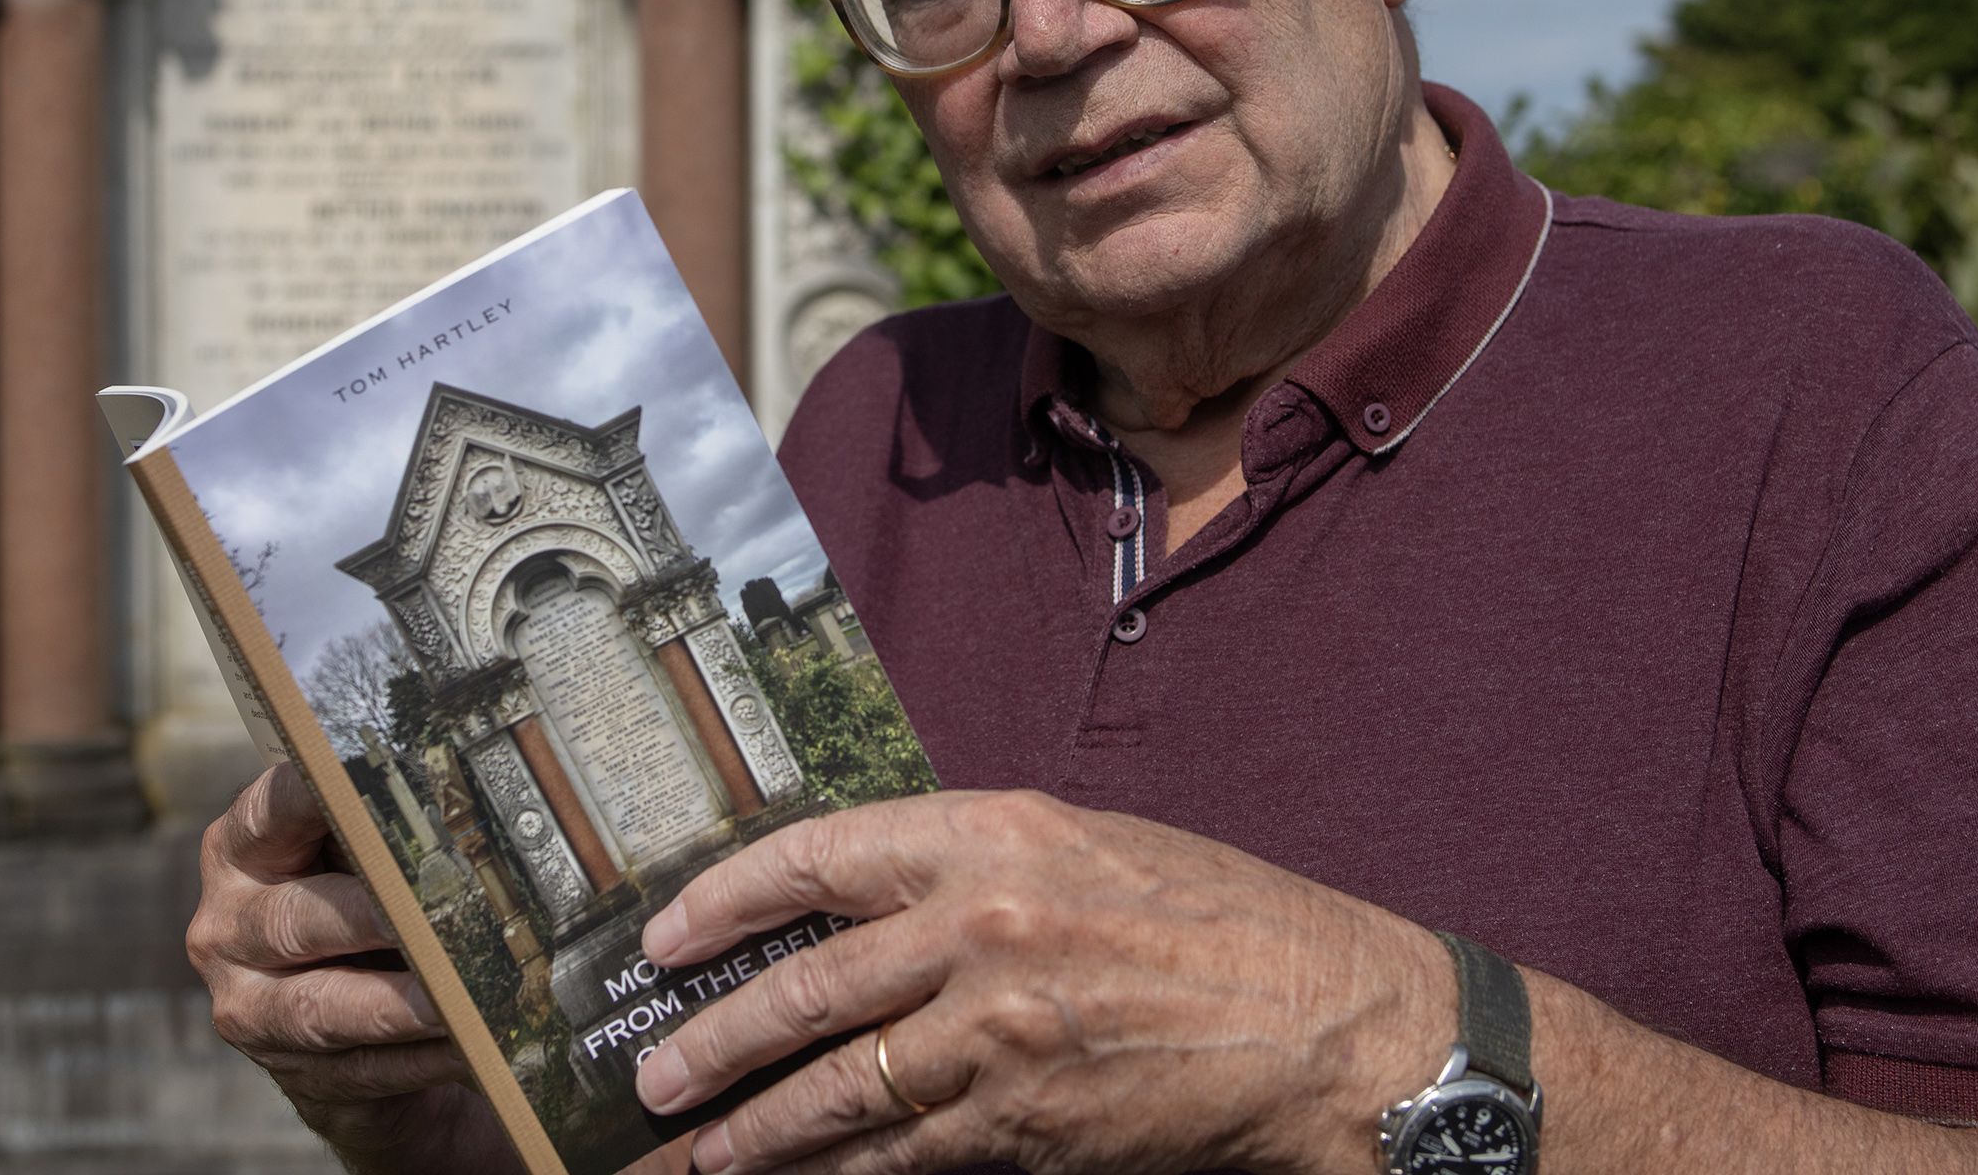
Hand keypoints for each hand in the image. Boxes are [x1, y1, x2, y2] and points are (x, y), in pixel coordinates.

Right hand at [186, 760, 511, 1174]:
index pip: (273, 810)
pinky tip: (465, 1046)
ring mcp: (249, 1006)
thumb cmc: (360, 907)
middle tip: (433, 911)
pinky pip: (359, 1068)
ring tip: (452, 1001)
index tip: (373, 779)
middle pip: (294, 919)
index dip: (320, 793)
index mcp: (241, 851)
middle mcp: (228, 926)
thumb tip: (459, 797)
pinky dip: (417, 1059)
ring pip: (320, 1008)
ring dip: (394, 1006)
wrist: (344, 1024)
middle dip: (369, 917)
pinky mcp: (291, 1073)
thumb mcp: (355, 858)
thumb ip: (379, 829)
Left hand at [629, 789, 1446, 1174]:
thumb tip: (865, 903)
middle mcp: (983, 924)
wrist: (1323, 1022)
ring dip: (759, 1128)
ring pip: (842, 1087)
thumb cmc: (1219, 922)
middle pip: (810, 988)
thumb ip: (976, 866)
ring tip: (703, 1151)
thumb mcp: (1090, 847)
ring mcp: (1000, 1032)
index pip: (821, 855)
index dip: (728, 897)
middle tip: (654, 1074)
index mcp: (995, 834)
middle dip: (717, 1039)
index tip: (665, 934)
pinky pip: (904, 1157)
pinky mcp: (1024, 1124)